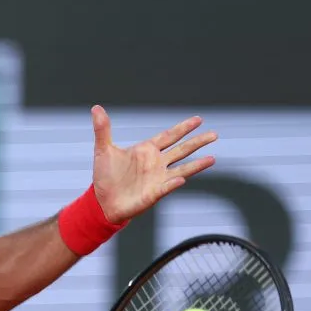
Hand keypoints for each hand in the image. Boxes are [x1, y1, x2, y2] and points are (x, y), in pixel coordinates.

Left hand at [90, 105, 217, 223]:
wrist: (102, 201)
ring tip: (211, 158)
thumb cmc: (104, 176)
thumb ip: (102, 129)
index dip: (183, 128)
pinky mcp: (154, 193)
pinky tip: (182, 178)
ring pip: (182, 169)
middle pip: (181, 150)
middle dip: (197, 142)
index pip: (169, 136)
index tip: (198, 119)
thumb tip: (96, 108)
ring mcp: (157, 179)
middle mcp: (156, 163)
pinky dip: (173, 183)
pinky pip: (166, 187)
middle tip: (214, 134)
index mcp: (147, 150)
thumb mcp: (102, 150)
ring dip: (196, 165)